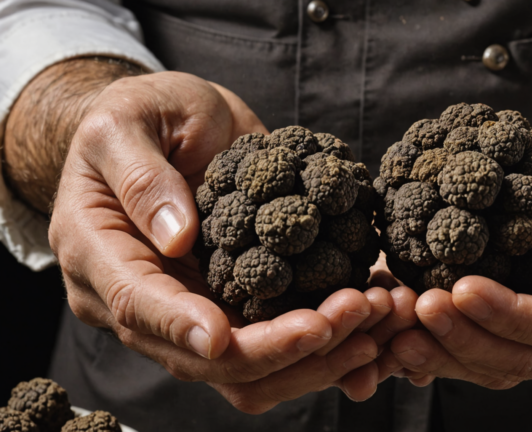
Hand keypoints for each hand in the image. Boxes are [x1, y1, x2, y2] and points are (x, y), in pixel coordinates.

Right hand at [46, 70, 400, 411]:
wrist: (171, 126)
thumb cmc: (141, 116)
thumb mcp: (125, 124)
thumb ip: (141, 177)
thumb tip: (176, 239)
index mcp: (102, 259)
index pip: (138, 305)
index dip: (182, 326)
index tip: (225, 335)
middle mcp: (147, 303)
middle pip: (206, 358)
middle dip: (278, 347)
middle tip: (351, 312)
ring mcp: (197, 311)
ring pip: (251, 369)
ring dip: (316, 356)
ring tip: (378, 313)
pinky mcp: (240, 305)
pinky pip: (281, 345)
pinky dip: (328, 346)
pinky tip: (374, 327)